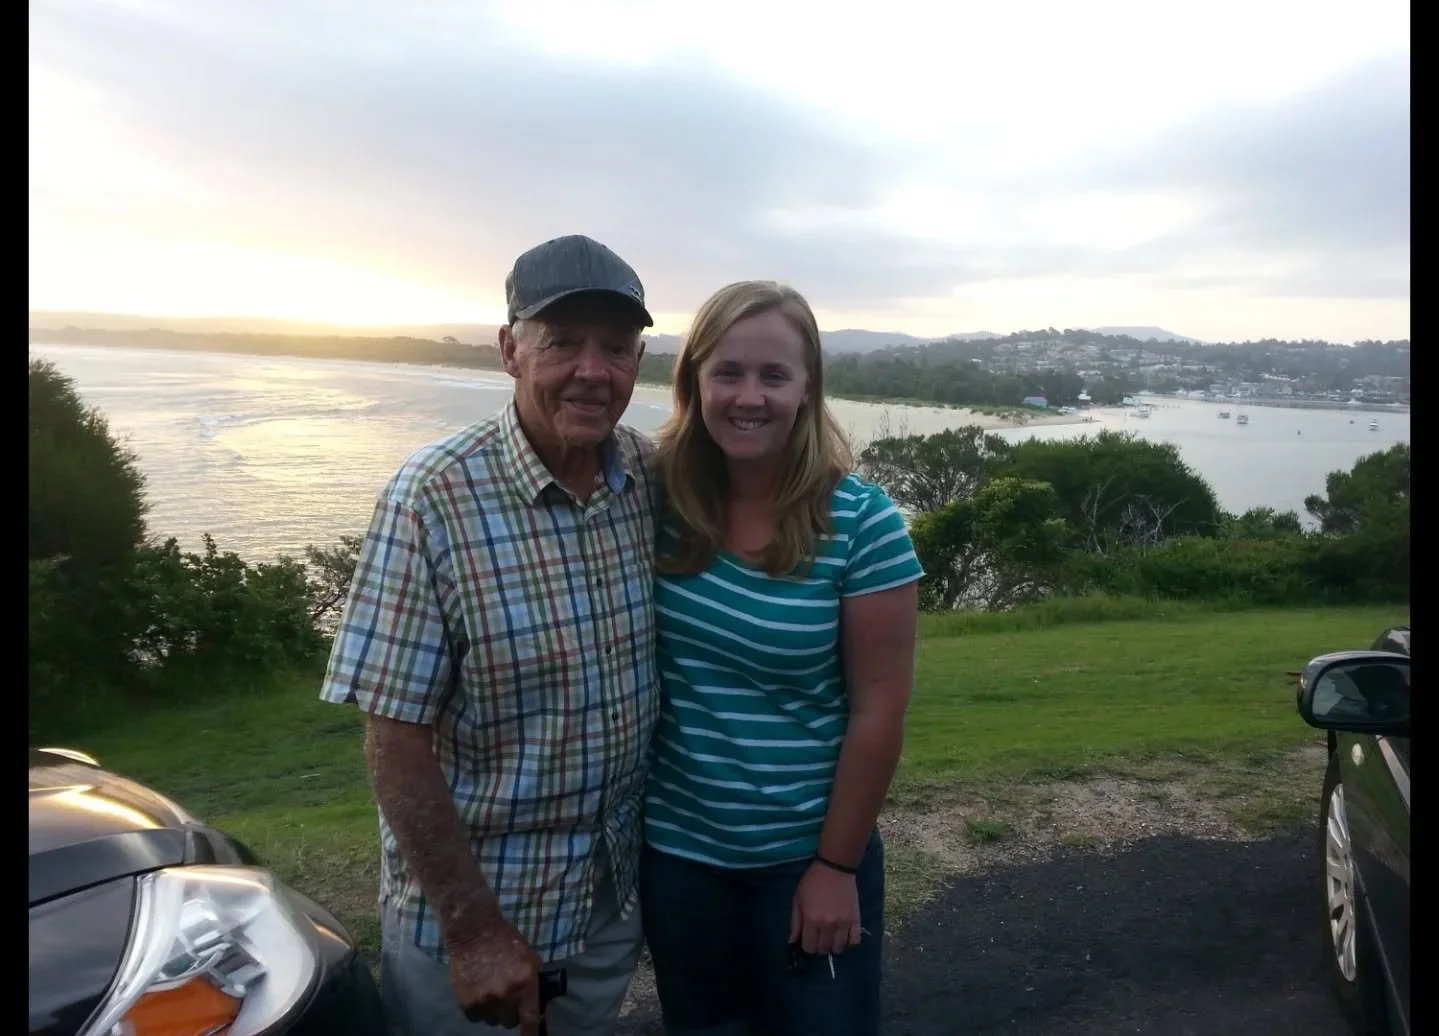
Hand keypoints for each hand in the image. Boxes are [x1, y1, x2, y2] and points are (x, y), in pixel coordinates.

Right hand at [447, 912, 543, 1033]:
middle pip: (510, 1021)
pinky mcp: (466, 1002)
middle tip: (507, 997)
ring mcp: (484, 1000)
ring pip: (492, 1020)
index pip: (531, 1019)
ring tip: (491, 991)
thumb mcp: (530, 958)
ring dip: (494, 1010)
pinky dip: (479, 1008)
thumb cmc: (507, 942)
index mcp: (525, 983)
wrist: (474, 931)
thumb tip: (538, 1006)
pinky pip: (476, 1017)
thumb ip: (535, 983)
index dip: (532, 1033)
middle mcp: (505, 995)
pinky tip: (479, 991)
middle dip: (511, 1012)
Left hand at [789, 861, 861, 956]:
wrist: (835, 868)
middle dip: (819, 948)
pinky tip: (844, 937)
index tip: (807, 941)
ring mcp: (843, 923)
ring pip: (839, 948)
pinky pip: (855, 940)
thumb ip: (795, 922)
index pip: (809, 947)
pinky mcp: (856, 919)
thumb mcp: (798, 899)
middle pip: (824, 949)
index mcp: (811, 920)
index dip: (807, 947)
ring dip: (833, 947)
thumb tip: (792, 942)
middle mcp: (828, 925)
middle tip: (819, 939)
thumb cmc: (813, 882)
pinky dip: (849, 943)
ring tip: (831, 939)